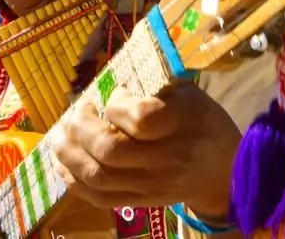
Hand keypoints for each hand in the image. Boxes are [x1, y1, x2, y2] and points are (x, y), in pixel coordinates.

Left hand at [50, 83, 240, 220]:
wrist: (225, 170)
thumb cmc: (203, 121)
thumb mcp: (188, 92)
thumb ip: (152, 85)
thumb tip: (111, 82)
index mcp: (182, 123)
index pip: (139, 119)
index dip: (116, 104)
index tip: (115, 93)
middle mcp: (166, 159)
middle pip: (110, 151)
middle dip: (81, 128)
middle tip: (78, 111)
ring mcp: (151, 185)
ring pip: (98, 176)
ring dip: (69, 153)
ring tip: (60, 134)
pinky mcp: (141, 202)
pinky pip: (99, 198)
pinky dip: (74, 180)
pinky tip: (63, 162)